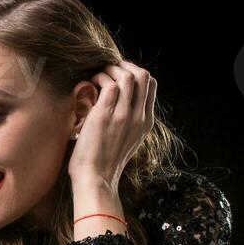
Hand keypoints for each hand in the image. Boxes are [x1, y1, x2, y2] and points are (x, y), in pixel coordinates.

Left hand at [67, 59, 156, 191]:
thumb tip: (120, 102)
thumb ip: (129, 122)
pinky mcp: (106, 115)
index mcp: (146, 122)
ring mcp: (124, 115)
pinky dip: (99, 78)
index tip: (121, 74)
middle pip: (144, 76)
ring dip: (111, 70)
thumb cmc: (104, 161)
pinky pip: (109, 84)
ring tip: (99, 75)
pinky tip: (91, 83)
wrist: (95, 178)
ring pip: (128, 76)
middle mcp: (138, 117)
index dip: (136, 73)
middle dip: (126, 65)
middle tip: (110, 69)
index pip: (152, 85)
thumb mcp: (126, 140)